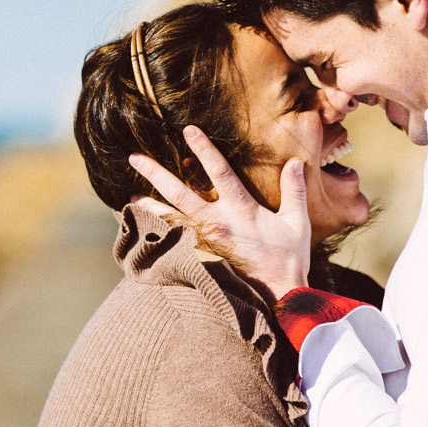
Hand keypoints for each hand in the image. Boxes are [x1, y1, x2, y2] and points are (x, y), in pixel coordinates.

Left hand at [129, 125, 310, 304]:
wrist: (281, 296)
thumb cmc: (289, 259)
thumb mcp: (297, 223)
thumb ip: (293, 191)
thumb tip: (296, 162)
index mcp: (241, 210)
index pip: (219, 172)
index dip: (204, 149)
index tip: (188, 130)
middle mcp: (218, 224)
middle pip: (180, 193)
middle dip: (156, 174)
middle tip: (134, 158)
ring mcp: (206, 242)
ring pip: (171, 219)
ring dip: (150, 206)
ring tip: (130, 197)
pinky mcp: (201, 258)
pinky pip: (175, 243)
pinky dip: (159, 234)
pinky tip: (144, 229)